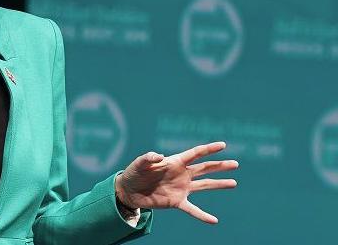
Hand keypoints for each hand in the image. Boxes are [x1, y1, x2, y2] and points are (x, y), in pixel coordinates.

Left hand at [115, 141, 238, 223]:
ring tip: (234, 183)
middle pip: (204, 168)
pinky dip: (203, 215)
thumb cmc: (134, 173)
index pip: (195, 154)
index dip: (209, 149)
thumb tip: (159, 157)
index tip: (223, 145)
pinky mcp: (177, 201)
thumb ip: (148, 158)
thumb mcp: (139, 163)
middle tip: (235, 164)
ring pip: (204, 185)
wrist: (129, 191)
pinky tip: (214, 221)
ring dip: (218, 184)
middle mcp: (181, 174)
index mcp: (175, 162)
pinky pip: (193, 209)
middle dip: (219, 166)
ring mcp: (181, 188)